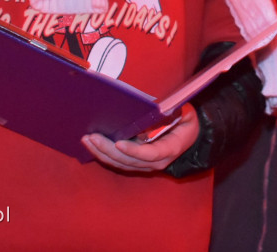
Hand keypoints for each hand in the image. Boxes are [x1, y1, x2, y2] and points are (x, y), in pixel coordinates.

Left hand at [82, 103, 198, 172]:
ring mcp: (145, 165)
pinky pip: (118, 162)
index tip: (118, 142)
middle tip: (92, 136)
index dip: (133, 150)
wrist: (190, 137)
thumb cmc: (186, 122)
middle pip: (128, 160)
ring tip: (86, 140)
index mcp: (169, 150)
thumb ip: (172, 112)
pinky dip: (104, 155)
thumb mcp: (185, 113)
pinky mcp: (136, 163)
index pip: (149, 154)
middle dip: (108, 149)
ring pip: (120, 163)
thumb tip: (154, 111)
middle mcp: (156, 162)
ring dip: (101, 153)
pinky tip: (92, 145)